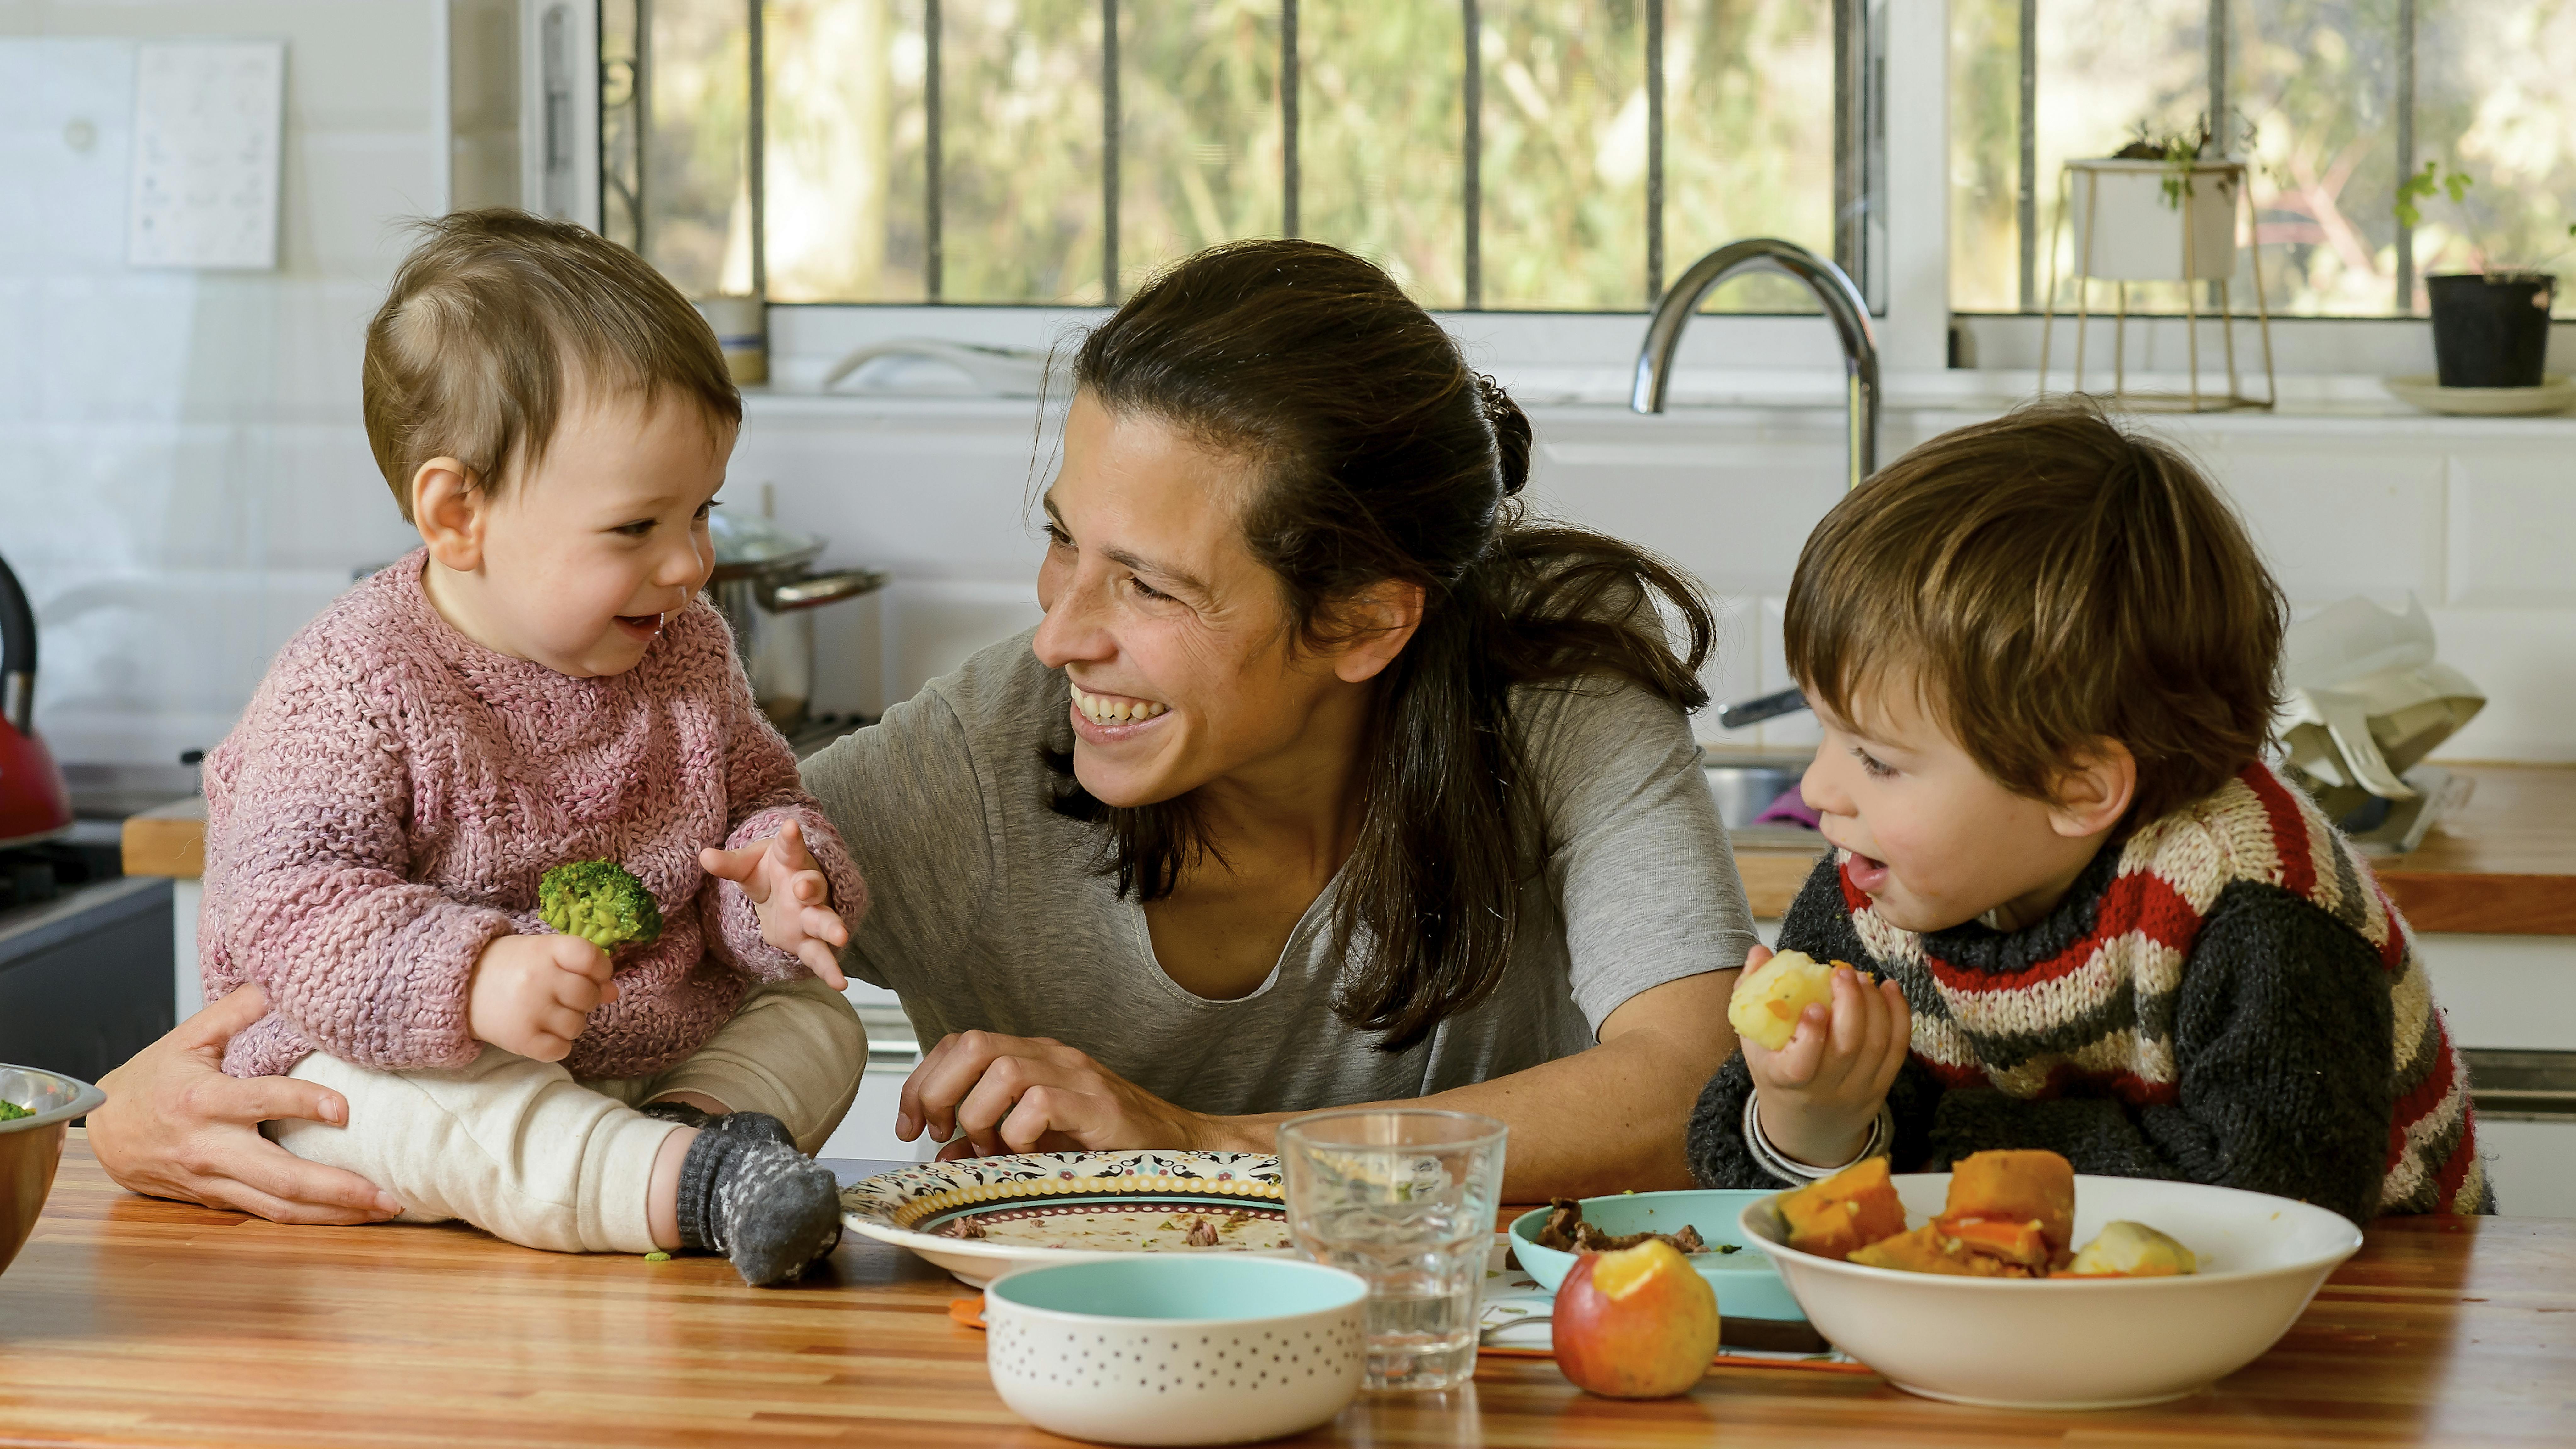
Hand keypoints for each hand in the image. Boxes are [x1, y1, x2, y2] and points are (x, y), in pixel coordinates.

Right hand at [88, 983, 404, 1223]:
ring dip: (335, 1215)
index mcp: (204, 1101)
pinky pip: (267, 1214)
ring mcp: (214, 1181)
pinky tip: (348, 1217)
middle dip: (338, 1189)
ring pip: (279, 1207)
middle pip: (280, 1177)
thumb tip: (281, 981)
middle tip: (388, 1195)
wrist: (106, 1131)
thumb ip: (236, 1010)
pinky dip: (310, 1220)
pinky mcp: (217, 1200)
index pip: (261, 1102)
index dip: (303, 1103)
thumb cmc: (154, 1078)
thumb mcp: (188, 1037)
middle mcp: (210, 1148)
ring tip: (386, 1211)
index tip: (344, 1109)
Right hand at [466, 933, 618, 1061]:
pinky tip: (543, 1034)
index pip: (591, 957)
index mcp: (546, 950)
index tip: (592, 975)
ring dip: (570, 1024)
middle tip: (564, 998)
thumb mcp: (544, 955)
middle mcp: (538, 979)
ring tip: (549, 1015)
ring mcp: (529, 1010)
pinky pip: (560, 1050)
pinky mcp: (520, 1039)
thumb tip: (612, 992)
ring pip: (577, 1026)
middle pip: (588, 996)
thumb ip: (581, 968)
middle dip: (584, 1000)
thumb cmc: (511, 968)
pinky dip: (557, 1046)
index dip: (601, 969)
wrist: (460, 987)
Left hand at [700, 818, 849, 988]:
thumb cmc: (768, 872)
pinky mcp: (808, 940)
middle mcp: (807, 887)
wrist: (786, 892)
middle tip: (803, 888)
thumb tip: (703, 856)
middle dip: (810, 888)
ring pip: (822, 921)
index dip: (791, 838)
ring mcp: (811, 914)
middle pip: (812, 887)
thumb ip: (729, 864)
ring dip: (830, 928)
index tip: (790, 826)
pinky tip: (839, 982)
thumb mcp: (747, 866)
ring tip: (840, 937)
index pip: (791, 848)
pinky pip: (819, 954)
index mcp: (792, 862)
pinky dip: (829, 969)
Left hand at [895, 1031, 1217, 1158]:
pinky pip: (1039, 1103)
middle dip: (937, 1090)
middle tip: (938, 1131)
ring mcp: (1077, 1076)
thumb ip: (988, 1141)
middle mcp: (1052, 1056)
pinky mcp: (1098, 1105)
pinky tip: (1029, 1153)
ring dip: (980, 1115)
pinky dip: (1019, 1133)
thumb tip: (941, 1152)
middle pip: (971, 1044)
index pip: (959, 1043)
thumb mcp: (1036, 1141)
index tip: (910, 1124)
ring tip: (992, 1147)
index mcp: (1033, 1057)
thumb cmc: (1108, 1144)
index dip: (922, 1080)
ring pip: (1001, 1067)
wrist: (1179, 1146)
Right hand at [1736, 944, 1909, 1166]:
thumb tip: (1760, 951)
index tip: (1815, 1006)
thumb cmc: (1776, 1071)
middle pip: (1848, 1048)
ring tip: (1862, 978)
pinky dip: (1899, 1016)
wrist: (1806, 1127)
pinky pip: (1897, 1050)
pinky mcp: (1881, 1087)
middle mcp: (1824, 1091)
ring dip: (1875, 1005)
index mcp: (1784, 1081)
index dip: (1811, 1035)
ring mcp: (1857, 1090)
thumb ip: (1752, 994)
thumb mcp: (1754, 1041)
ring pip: (1877, 1045)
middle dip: (1851, 1004)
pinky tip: (1890, 990)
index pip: (1800, 1065)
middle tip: (1843, 973)